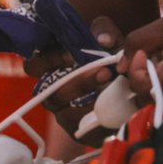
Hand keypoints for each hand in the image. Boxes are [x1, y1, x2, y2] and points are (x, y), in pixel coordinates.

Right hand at [23, 14, 121, 143]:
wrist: (128, 79)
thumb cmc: (109, 53)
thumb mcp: (107, 35)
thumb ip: (103, 30)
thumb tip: (103, 40)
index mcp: (52, 67)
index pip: (34, 66)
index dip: (48, 61)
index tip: (72, 56)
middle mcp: (53, 92)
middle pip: (52, 94)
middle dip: (78, 83)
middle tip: (104, 71)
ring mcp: (64, 114)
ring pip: (66, 115)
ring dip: (91, 101)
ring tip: (113, 86)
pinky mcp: (80, 132)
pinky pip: (84, 132)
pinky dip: (101, 119)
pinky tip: (117, 105)